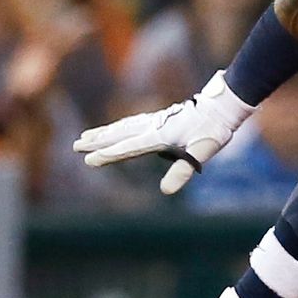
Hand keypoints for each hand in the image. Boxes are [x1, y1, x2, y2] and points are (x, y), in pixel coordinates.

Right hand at [74, 71, 253, 193]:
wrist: (222, 106)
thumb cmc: (213, 130)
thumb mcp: (203, 152)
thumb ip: (183, 171)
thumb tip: (166, 191)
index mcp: (160, 135)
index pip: (129, 147)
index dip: (109, 154)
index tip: (89, 159)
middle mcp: (154, 126)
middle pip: (120, 134)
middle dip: (98, 141)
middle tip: (75, 145)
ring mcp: (156, 120)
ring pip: (123, 126)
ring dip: (104, 132)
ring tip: (85, 136)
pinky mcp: (160, 118)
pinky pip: (132, 123)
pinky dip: (118, 126)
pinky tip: (114, 128)